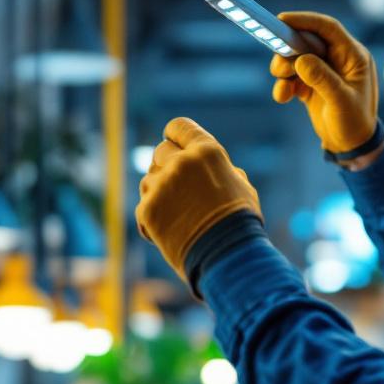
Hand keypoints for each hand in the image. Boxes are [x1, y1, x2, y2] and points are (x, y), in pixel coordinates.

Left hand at [136, 117, 261, 283]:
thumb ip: (220, 169)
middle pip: (160, 152)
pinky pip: (143, 209)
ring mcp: (161, 186)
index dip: (174, 135)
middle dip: (167, 167)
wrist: (229, 257)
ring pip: (149, 181)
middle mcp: (181, 163)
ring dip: (159, 194)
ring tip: (180, 217)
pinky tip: (170, 233)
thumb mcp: (241, 187)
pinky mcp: (147, 210)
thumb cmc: (240, 223)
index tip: (173, 143)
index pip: (179, 127)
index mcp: (207, 151)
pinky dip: (153, 221)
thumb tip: (209, 163)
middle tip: (179, 189)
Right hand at [269, 12, 379, 157]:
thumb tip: (301, 60)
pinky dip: (284, 84)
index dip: (305, 21)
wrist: (351, 147)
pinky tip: (283, 97)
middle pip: (307, 40)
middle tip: (278, 66)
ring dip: (283, 69)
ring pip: (296, 57)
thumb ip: (323, 79)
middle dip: (288, 50)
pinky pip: (292, 75)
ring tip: (283, 87)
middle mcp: (338, 58)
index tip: (281, 20)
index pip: (328, 28)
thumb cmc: (354, 123)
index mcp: (353, 56)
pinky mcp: (311, 82)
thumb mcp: (341, 101)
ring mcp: (324, 70)